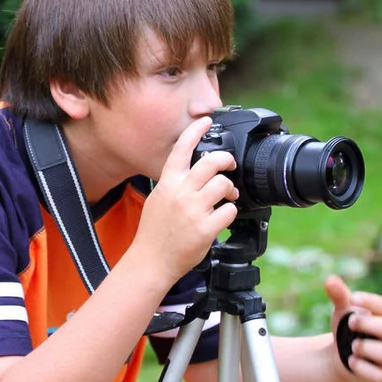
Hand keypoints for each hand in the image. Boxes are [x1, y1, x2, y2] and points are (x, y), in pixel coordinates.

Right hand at [133, 117, 238, 283]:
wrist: (151, 261)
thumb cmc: (154, 232)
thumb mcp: (158, 199)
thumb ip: (174, 183)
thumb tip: (195, 170)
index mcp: (167, 183)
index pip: (182, 148)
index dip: (196, 130)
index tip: (207, 120)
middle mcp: (180, 193)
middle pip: (212, 162)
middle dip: (227, 160)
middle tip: (230, 166)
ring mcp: (193, 210)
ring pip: (224, 185)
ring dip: (230, 190)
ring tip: (228, 196)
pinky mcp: (205, 228)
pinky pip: (229, 211)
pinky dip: (230, 212)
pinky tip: (222, 217)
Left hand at [325, 274, 381, 381]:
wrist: (338, 353)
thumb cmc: (346, 327)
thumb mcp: (341, 310)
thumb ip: (339, 295)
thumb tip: (330, 279)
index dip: (371, 301)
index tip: (352, 297)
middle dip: (371, 325)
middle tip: (350, 323)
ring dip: (370, 349)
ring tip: (352, 345)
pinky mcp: (379, 374)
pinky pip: (379, 375)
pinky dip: (363, 368)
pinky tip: (350, 360)